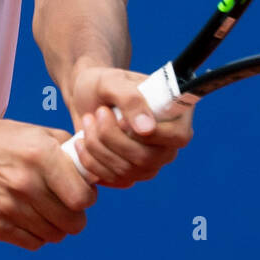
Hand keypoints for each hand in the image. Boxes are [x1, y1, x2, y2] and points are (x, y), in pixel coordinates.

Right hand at [0, 108, 96, 250]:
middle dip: (75, 215)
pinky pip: (33, 244)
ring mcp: (6, 207)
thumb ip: (71, 152)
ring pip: (54, 236)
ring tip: (46, 208)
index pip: (82, 198)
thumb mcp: (39, 133)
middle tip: (66, 203)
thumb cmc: (4, 140)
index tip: (82, 192)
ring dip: (56, 225)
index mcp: (40, 155)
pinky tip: (30, 215)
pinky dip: (37, 234)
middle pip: (72, 222)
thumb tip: (99, 174)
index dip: (88, 198)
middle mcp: (23, 183)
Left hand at [68, 66, 194, 187]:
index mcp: (176, 115)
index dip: (150, 133)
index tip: (120, 118)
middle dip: (113, 137)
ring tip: (88, 120)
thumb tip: (147, 129)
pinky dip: (90, 160)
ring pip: (127, 170)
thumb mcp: (113, 81)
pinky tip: (81, 141)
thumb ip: (130, 99)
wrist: (85, 97)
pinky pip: (112, 178)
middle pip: (148, 158)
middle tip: (97, 113)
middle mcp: (168, 144)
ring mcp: (150, 163)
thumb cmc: (103, 83)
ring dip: (98, 145)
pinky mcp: (130, 175)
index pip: (178, 137)